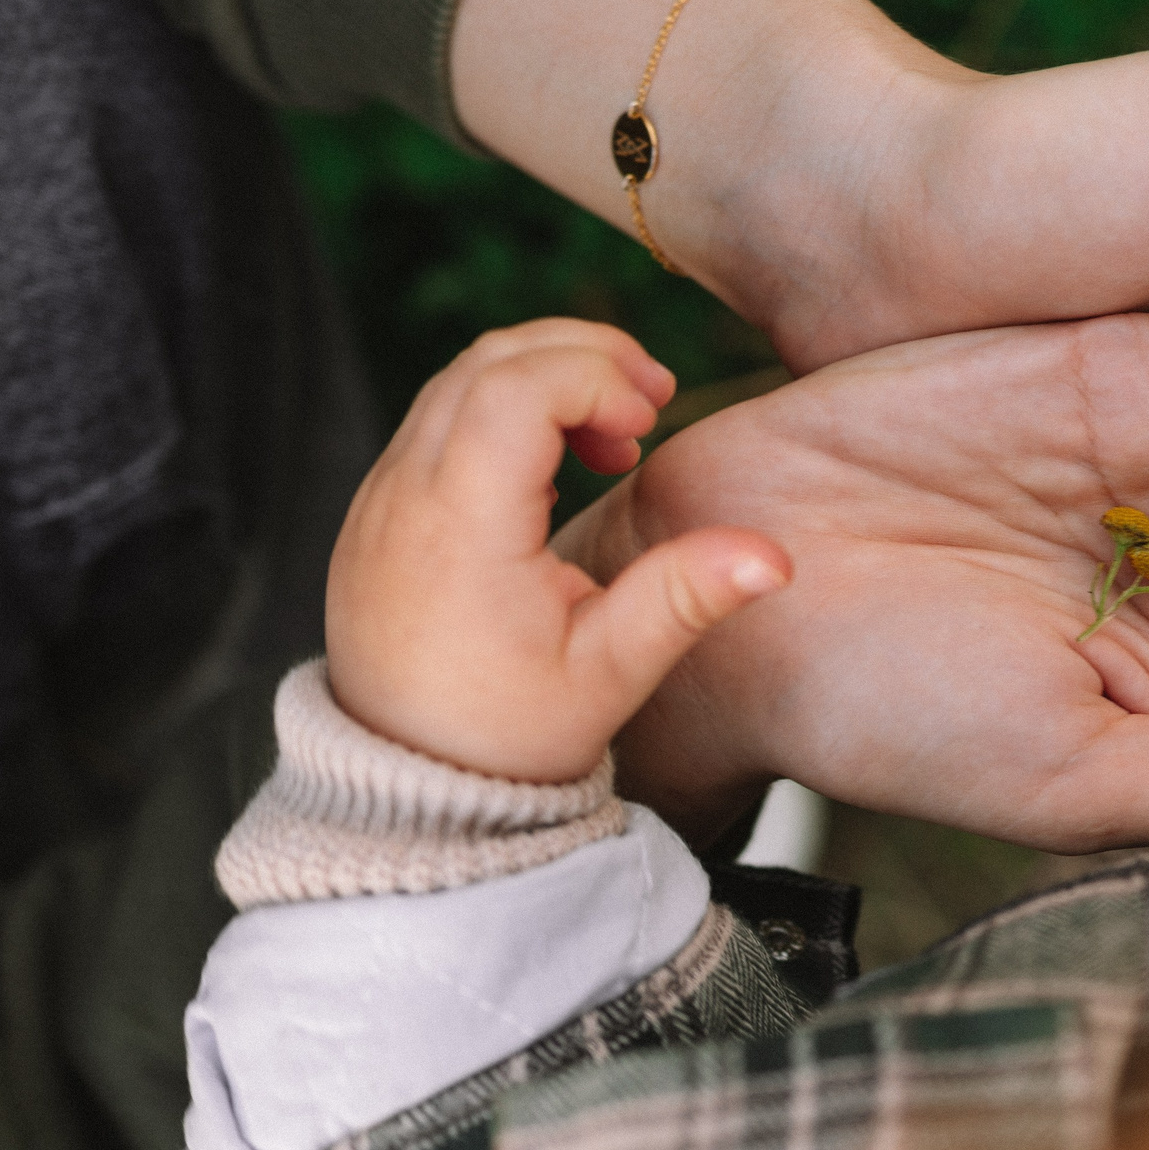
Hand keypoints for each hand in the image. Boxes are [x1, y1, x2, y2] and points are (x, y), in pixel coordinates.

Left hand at [323, 320, 790, 782]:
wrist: (406, 793)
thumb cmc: (509, 736)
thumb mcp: (612, 671)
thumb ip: (687, 597)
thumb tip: (774, 558)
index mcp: (460, 526)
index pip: (520, 387)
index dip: (597, 377)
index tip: (650, 424)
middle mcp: (403, 497)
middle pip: (488, 360)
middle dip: (580, 356)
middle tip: (651, 402)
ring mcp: (378, 501)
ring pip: (457, 380)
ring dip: (542, 378)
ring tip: (615, 435)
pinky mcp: (374, 515)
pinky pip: (435, 420)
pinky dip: (502, 411)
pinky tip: (557, 470)